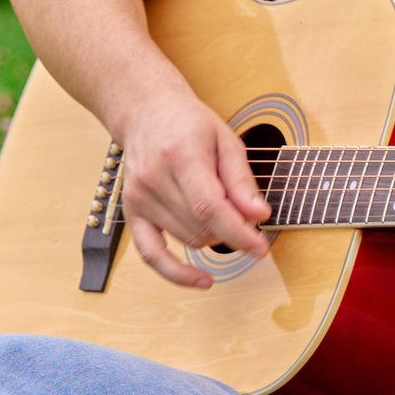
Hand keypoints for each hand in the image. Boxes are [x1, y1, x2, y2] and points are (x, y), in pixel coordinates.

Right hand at [114, 88, 271, 288]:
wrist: (147, 113)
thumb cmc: (191, 124)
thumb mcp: (227, 141)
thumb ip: (242, 180)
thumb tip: (260, 216)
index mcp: (181, 156)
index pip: (210, 208)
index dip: (239, 233)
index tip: (261, 248)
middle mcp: (154, 180)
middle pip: (200, 227)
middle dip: (233, 232)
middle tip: (250, 221)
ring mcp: (139, 198)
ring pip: (187, 240)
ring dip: (214, 239)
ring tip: (227, 218)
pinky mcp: (132, 212)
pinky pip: (151, 255)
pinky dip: (176, 272)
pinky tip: (202, 280)